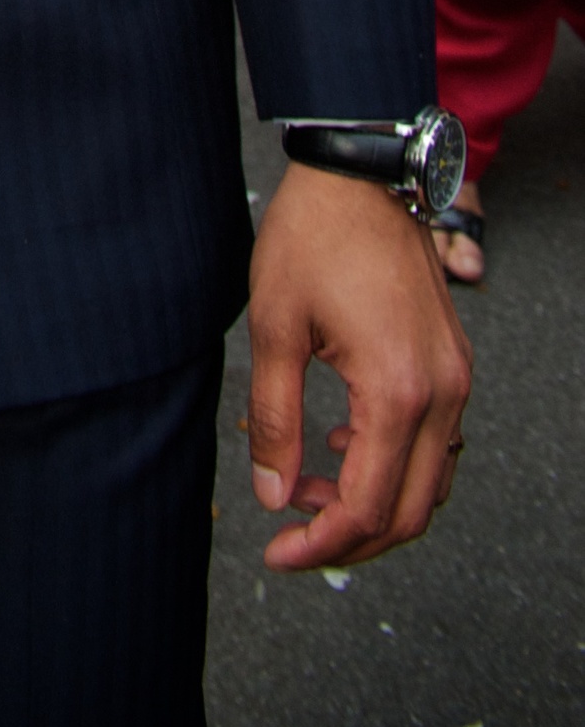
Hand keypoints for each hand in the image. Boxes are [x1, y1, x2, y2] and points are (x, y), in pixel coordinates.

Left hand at [245, 164, 471, 568]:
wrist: (359, 174)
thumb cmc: (312, 237)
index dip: (323, 542)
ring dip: (375, 503)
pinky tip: (344, 448)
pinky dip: (395, 464)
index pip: (370, 506)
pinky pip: (438, 444)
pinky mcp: (452, 363)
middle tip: (292, 539)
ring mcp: (455, 379)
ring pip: (430, 483)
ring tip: (309, 489)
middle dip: (351, 538)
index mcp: (397, 391)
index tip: (278, 552)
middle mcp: (442, 393)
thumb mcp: (274, 326)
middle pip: (411, 512)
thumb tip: (271, 494)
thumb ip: (274, 418)